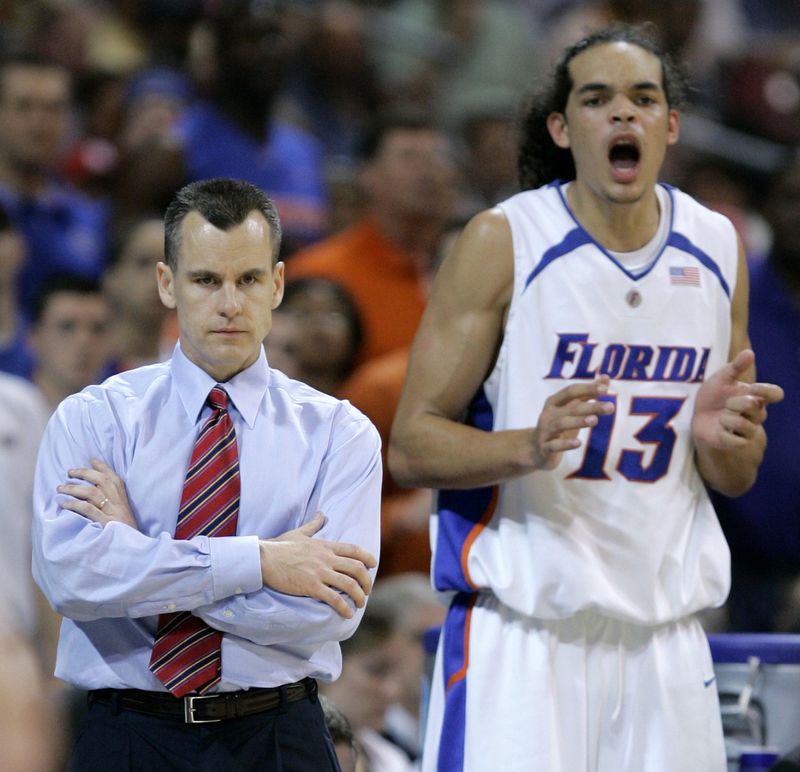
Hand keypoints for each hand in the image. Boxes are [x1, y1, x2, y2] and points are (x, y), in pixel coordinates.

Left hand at [57, 458, 137, 528]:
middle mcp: (119, 503)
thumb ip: (112, 501)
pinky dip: (75, 505)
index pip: (114, 477)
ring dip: (74, 488)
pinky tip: (64, 504)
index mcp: (124, 499)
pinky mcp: (105, 523)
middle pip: (102, 481)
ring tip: (60, 488)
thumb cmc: (125, 532)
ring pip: (92, 493)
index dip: (103, 467)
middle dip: (84, 473)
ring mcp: (112, 513)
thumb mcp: (122, 513)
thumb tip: (93, 489)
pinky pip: (88, 510)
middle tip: (69, 472)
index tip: (91, 459)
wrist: (134, 550)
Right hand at [259, 512, 376, 618]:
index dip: (367, 558)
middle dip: (367, 581)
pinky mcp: (311, 586)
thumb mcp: (299, 532)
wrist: (263, 559)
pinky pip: (334, 598)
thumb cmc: (279, 546)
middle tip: (367, 590)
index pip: (354, 550)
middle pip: (357, 568)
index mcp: (325, 546)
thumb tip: (321, 514)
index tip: (373, 565)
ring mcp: (320, 572)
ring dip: (359, 596)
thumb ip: (313, 525)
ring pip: (349, 585)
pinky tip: (347, 614)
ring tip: (360, 604)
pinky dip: (344, 607)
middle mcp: (326, 558)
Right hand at [532, 376, 613, 469]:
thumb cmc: (558, 425)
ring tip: (595, 420)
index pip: (571, 391)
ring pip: (561, 424)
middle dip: (591, 407)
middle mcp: (549, 414)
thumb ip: (588, 394)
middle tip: (611, 407)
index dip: (587, 389)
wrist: (535, 450)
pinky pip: (554, 445)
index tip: (605, 389)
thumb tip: (606, 378)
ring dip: (578, 421)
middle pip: (571, 408)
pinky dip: (565, 444)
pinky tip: (578, 443)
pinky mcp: (545, 448)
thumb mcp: (571, 409)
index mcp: (554, 402)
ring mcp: (546, 431)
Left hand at [692, 349, 783, 448]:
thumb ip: (735, 367)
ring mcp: (749, 429)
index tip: (752, 387)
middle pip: (754, 406)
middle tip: (726, 403)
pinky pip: (735, 440)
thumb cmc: (713, 396)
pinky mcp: (738, 442)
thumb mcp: (721, 379)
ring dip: (727, 418)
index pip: (775, 393)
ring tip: (721, 417)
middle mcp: (757, 413)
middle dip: (735, 402)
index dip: (766, 391)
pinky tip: (719, 429)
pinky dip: (723, 432)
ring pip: (744, 424)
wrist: (697, 416)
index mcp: (756, 396)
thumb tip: (749, 352)